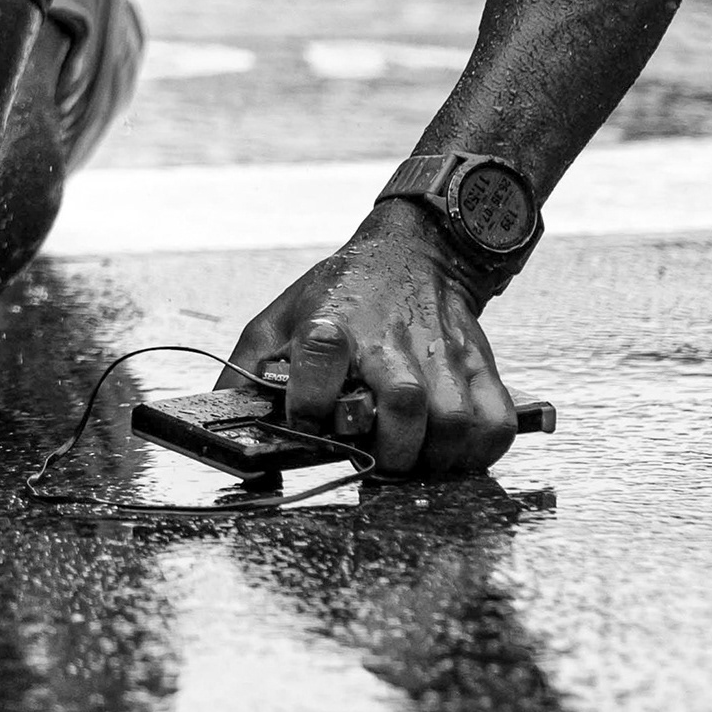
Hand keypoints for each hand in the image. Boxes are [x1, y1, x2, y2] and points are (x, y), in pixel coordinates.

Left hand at [221, 199, 518, 476]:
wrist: (411, 254)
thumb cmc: (341, 293)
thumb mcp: (280, 317)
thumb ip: (246, 368)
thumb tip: (218, 417)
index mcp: (332, 324)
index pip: (320, 360)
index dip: (310, 405)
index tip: (308, 422)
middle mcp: (389, 341)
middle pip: (403, 407)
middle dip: (388, 450)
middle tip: (375, 457)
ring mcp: (440, 355)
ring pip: (453, 424)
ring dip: (432, 457)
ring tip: (411, 454)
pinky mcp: (479, 366)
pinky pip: (494, 427)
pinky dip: (478, 452)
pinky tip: (449, 448)